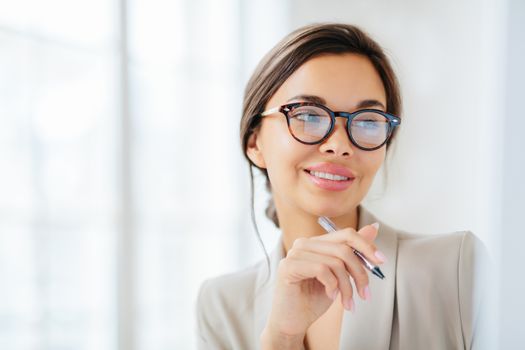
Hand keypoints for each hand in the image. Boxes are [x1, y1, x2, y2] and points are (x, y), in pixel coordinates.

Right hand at [264, 223, 385, 338]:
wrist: (293, 322)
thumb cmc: (313, 299)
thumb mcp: (339, 275)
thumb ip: (352, 252)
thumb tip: (373, 228)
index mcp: (316, 243)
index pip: (346, 234)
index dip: (366, 246)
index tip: (381, 262)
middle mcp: (304, 243)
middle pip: (344, 248)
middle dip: (360, 273)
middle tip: (365, 293)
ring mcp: (294, 253)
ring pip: (335, 262)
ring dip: (347, 286)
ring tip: (348, 302)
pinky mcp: (288, 267)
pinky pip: (322, 270)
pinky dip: (332, 286)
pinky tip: (331, 296)